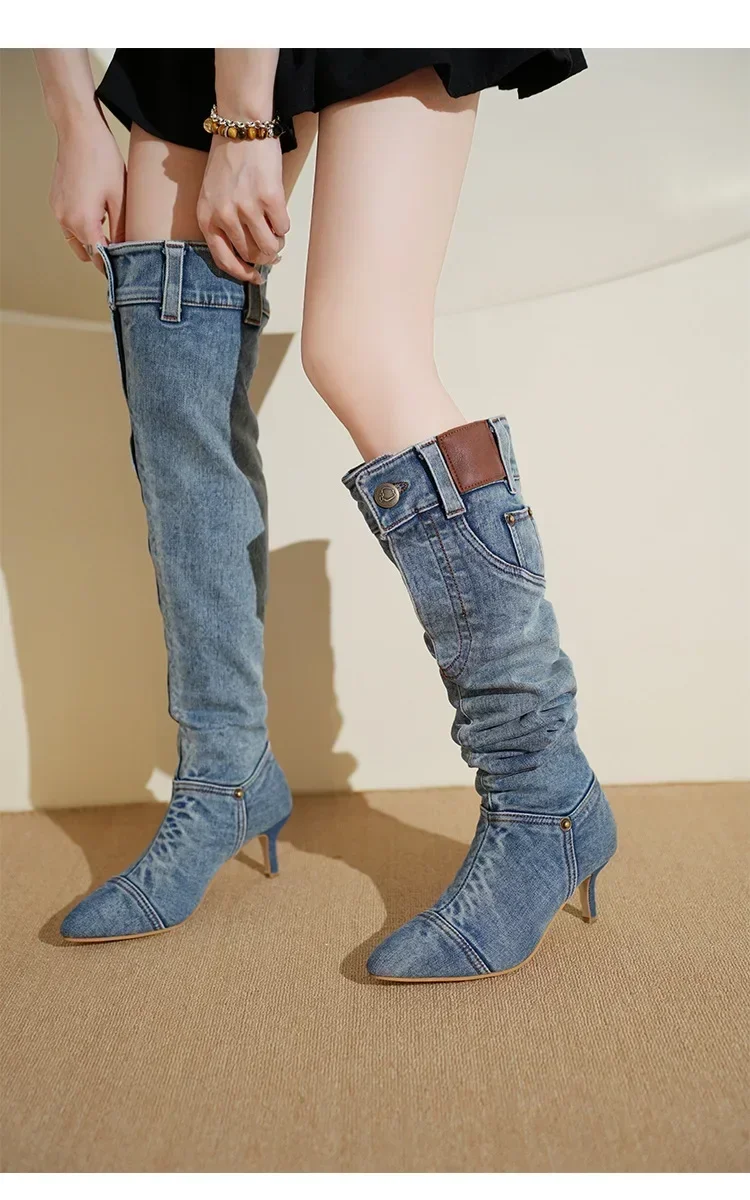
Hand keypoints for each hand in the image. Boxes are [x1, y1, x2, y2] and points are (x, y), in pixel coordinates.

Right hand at [50, 122, 125, 274]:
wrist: (78, 130)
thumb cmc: (102, 159)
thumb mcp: (120, 198)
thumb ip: (122, 230)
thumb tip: (127, 251)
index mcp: (83, 222)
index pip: (99, 258)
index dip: (113, 266)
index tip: (126, 270)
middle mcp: (66, 220)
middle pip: (87, 253)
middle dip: (104, 254)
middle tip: (124, 251)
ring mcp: (58, 211)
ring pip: (77, 241)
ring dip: (93, 241)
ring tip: (113, 231)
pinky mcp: (56, 202)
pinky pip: (70, 225)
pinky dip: (83, 228)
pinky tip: (99, 216)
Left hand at [197, 134, 288, 283]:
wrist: (241, 127)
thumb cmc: (227, 162)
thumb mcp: (212, 196)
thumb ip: (223, 225)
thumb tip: (249, 256)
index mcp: (206, 218)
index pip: (224, 261)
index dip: (242, 274)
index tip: (256, 278)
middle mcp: (224, 216)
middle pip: (251, 256)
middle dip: (265, 255)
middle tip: (272, 247)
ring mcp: (247, 208)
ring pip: (269, 247)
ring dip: (276, 242)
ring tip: (275, 229)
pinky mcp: (269, 198)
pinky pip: (283, 228)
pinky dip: (284, 224)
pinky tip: (278, 210)